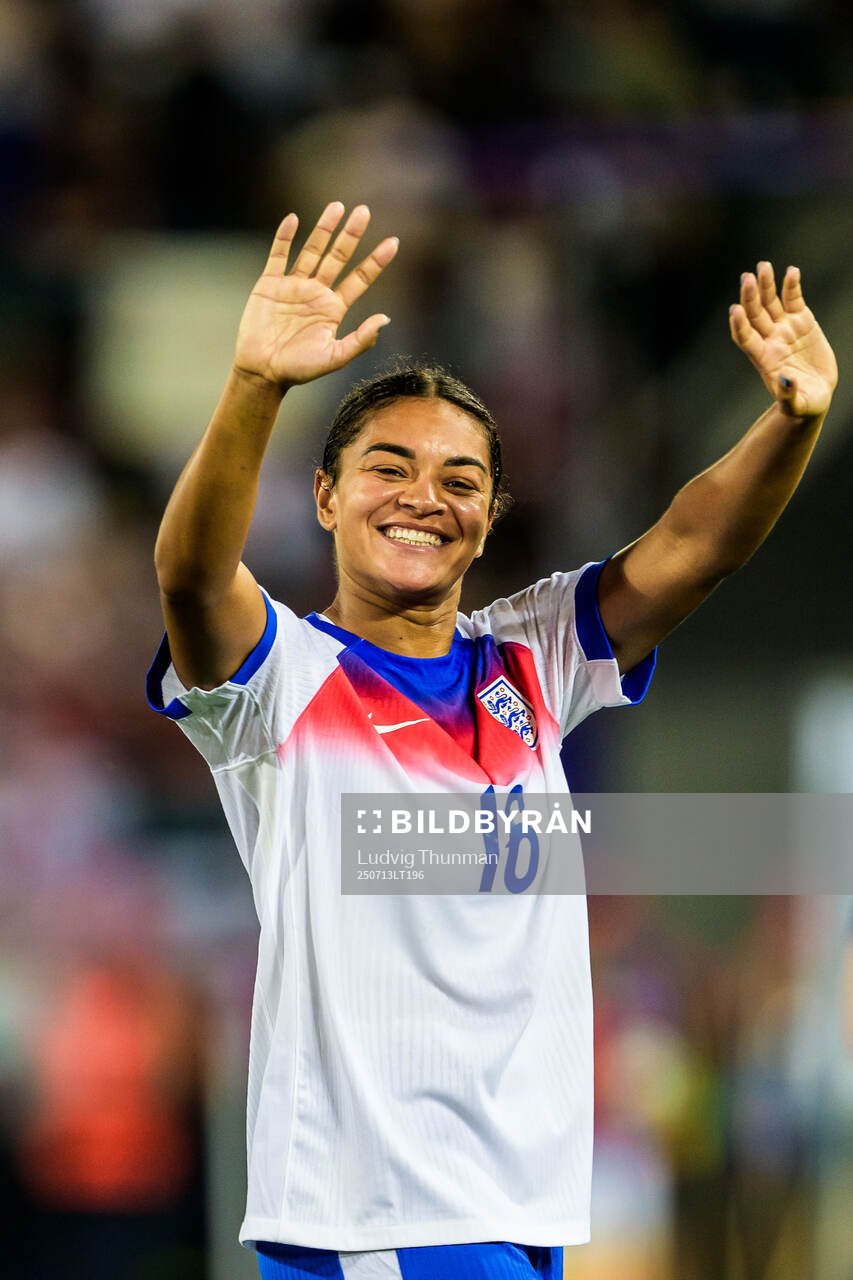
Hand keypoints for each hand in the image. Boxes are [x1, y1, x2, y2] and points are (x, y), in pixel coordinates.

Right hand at [233, 203, 398, 387]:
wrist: (263, 371)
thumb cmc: (299, 369)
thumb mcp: (335, 357)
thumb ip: (360, 339)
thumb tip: (386, 319)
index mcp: (334, 308)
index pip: (360, 279)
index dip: (376, 261)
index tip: (393, 242)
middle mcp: (316, 292)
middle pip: (338, 257)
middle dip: (351, 235)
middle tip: (364, 211)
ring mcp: (293, 285)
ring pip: (312, 250)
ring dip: (324, 229)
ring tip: (337, 207)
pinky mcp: (269, 284)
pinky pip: (278, 255)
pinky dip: (284, 237)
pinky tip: (293, 219)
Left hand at [729, 262, 837, 417]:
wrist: (816, 393)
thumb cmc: (804, 403)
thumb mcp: (798, 405)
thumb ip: (788, 396)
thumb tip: (785, 383)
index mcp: (764, 359)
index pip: (745, 338)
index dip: (739, 325)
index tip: (734, 310)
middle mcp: (770, 339)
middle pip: (755, 315)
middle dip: (750, 297)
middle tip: (747, 278)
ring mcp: (784, 328)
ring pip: (771, 302)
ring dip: (766, 285)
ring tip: (763, 266)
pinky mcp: (801, 320)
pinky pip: (793, 299)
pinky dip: (792, 286)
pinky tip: (791, 272)